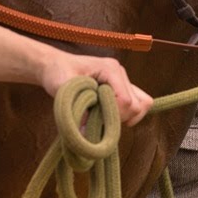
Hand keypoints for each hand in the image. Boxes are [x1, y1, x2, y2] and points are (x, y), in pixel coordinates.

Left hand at [39, 53, 153, 125]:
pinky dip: (126, 115)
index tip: (95, 120)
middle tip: (99, 121)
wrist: (55, 65)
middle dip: (120, 118)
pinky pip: (137, 104)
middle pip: (138, 105)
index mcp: (110, 69)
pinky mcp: (121, 87)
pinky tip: (108, 117)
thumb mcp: (62, 90)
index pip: (126, 101)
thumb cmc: (57, 73)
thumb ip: (75, 109)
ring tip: (106, 120)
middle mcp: (120, 73)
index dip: (113, 116)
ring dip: (126, 117)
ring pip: (142, 104)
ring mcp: (122, 80)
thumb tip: (86, 132)